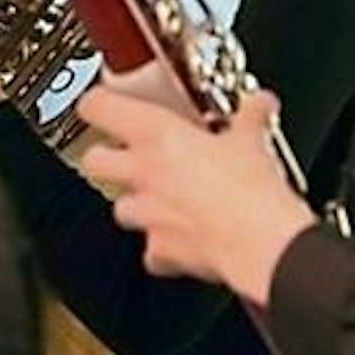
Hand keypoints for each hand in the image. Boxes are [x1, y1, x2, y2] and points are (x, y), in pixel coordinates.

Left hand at [78, 87, 314, 305]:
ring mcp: (147, 214)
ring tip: (164, 198)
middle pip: (94, 160)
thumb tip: (258, 105)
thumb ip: (249, 117)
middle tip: (126, 153)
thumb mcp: (252, 139)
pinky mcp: (161, 252)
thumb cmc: (249, 188)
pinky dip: (164, 248)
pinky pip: (152, 251)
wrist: (260, 241)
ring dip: (137, 203)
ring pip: (120, 207)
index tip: (104, 102)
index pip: (98, 107)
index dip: (97, 103)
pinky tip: (185, 239)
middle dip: (105, 157)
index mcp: (157, 134)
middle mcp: (143, 172)